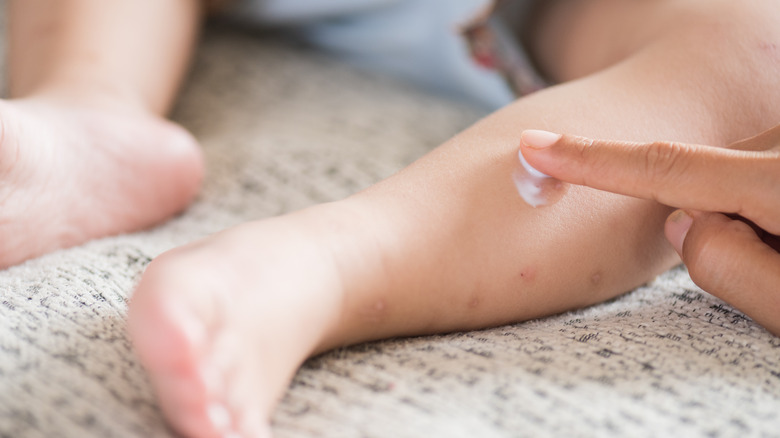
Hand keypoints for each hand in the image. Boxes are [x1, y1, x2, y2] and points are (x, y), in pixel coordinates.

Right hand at [519, 126, 779, 334]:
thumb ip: (727, 269)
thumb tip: (679, 223)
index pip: (665, 169)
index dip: (590, 161)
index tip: (532, 145)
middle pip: (705, 181)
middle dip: (718, 224)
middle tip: (776, 268)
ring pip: (734, 175)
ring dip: (752, 216)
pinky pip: (759, 168)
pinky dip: (768, 202)